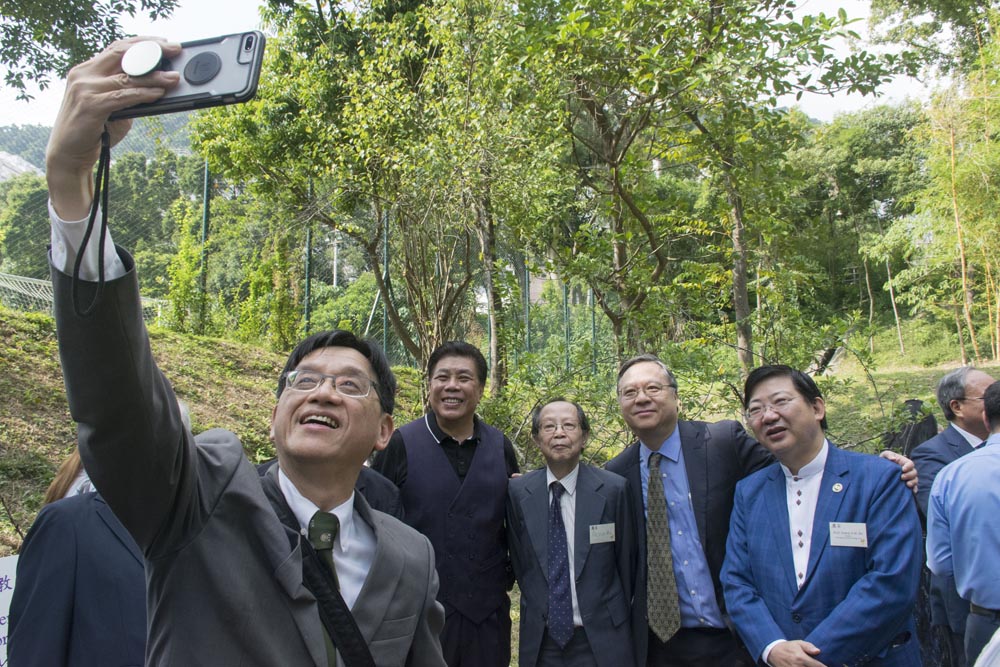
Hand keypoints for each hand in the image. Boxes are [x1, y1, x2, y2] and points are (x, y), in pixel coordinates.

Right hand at [46, 37, 180, 219]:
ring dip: (155, 77)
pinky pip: (123, 96)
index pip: (117, 48)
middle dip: (152, 50)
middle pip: (122, 54)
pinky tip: (159, 94)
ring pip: (127, 77)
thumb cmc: (93, 130)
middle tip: (175, 50)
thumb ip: (128, 94)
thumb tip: (160, 86)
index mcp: (87, 70)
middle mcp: (83, 74)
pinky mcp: (90, 105)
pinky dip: (144, 94)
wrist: (68, 154)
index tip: (164, 42)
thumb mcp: (113, 106)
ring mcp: (84, 88)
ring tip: (174, 77)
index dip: (142, 43)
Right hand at [766, 640, 822, 666]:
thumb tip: (818, 651)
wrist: (773, 652)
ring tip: (809, 665)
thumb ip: (809, 647)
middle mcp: (798, 666)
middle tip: (819, 665)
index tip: (827, 666)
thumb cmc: (789, 647)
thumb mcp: (798, 643)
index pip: (818, 666)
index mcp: (801, 658)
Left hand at [879, 450, 917, 491]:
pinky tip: (913, 492)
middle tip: (902, 477)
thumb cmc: (884, 460)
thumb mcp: (884, 455)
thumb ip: (888, 455)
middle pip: (914, 472)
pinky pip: (914, 487)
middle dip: (909, 475)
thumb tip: (893, 459)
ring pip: (915, 480)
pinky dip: (914, 489)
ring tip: (907, 485)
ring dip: (913, 482)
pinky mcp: (907, 484)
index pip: (910, 464)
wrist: (879, 469)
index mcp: (904, 462)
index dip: (908, 467)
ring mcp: (908, 477)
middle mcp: (908, 470)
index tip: (903, 469)